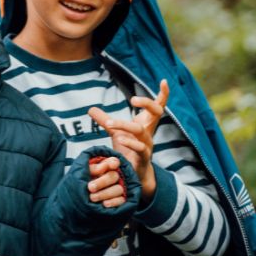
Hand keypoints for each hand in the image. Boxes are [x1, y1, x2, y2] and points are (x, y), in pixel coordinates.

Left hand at [88, 80, 169, 198]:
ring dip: (124, 125)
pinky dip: (129, 143)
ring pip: (140, 130)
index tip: (164, 81)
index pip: (158, 106)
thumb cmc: (127, 150)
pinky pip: (139, 148)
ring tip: (109, 124)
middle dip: (147, 103)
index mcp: (146, 124)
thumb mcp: (115, 132)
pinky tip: (119, 139)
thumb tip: (90, 108)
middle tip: (133, 99)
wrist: (132, 174)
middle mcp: (149, 132)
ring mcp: (148, 145)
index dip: (163, 94)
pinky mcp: (143, 157)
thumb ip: (105, 120)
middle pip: (156, 112)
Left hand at [88, 156, 126, 207]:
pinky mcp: (120, 199)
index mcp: (106, 166)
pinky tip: (104, 204)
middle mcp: (114, 176)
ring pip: (118, 189)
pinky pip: (121, 200)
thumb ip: (93, 168)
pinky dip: (113, 202)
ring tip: (92, 198)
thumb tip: (103, 168)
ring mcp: (118, 188)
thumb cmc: (83, 181)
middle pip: (114, 176)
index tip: (111, 165)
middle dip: (102, 182)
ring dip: (105, 193)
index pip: (113, 161)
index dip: (113, 163)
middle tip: (90, 187)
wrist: (79, 196)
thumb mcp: (85, 171)